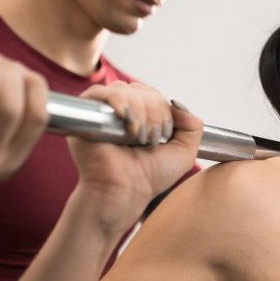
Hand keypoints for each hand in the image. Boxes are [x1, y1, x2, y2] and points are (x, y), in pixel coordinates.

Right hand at [68, 81, 202, 228]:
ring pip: (124, 89)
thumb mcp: (184, 152)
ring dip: (139, 111)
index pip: (154, 94)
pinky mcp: (86, 115)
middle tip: (151, 139)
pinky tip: (127, 123)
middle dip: (154, 112)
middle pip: (141, 89)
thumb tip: (176, 102)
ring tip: (138, 137)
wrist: (125, 191)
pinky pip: (99, 92)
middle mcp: (122, 113)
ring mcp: (103, 113)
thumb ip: (193, 126)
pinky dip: (118, 102)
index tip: (163, 136)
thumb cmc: (151, 176)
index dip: (163, 110)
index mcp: (142, 117)